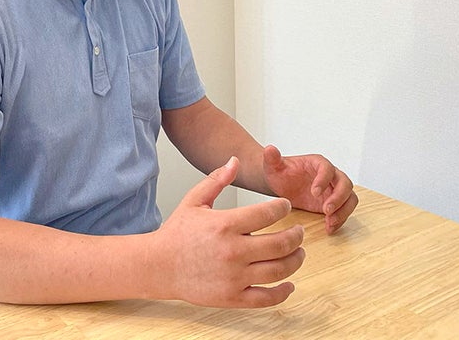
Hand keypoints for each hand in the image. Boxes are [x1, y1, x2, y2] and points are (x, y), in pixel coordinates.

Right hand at [154, 157, 305, 307]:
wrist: (158, 266)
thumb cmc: (177, 233)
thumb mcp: (194, 200)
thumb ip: (217, 180)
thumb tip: (235, 160)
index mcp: (225, 224)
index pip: (267, 213)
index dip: (283, 207)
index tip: (286, 205)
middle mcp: (232, 251)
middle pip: (280, 243)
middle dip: (297, 236)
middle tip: (299, 231)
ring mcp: (234, 276)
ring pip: (278, 270)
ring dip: (295, 260)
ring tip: (299, 253)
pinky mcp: (232, 297)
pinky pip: (265, 298)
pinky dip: (282, 293)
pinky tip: (289, 285)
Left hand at [262, 145, 357, 234]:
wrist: (283, 184)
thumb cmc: (281, 174)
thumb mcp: (273, 167)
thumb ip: (272, 158)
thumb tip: (269, 149)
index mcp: (318, 163)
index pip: (327, 168)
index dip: (323, 180)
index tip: (314, 193)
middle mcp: (330, 175)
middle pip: (345, 183)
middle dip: (338, 197)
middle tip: (325, 210)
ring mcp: (334, 189)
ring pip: (350, 197)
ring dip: (343, 211)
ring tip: (330, 222)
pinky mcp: (334, 202)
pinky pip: (345, 210)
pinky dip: (340, 219)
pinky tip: (329, 228)